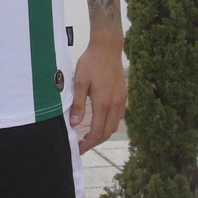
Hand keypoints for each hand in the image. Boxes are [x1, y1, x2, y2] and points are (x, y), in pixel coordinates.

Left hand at [69, 34, 125, 153]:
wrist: (108, 48)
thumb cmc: (91, 63)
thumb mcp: (79, 82)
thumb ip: (78, 104)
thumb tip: (74, 124)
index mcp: (103, 103)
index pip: (97, 131)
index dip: (88, 144)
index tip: (79, 149)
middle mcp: (115, 104)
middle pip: (107, 132)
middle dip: (95, 142)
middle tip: (82, 146)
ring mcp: (121, 100)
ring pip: (114, 126)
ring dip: (103, 134)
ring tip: (90, 136)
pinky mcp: (124, 95)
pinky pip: (118, 117)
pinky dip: (110, 124)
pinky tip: (100, 121)